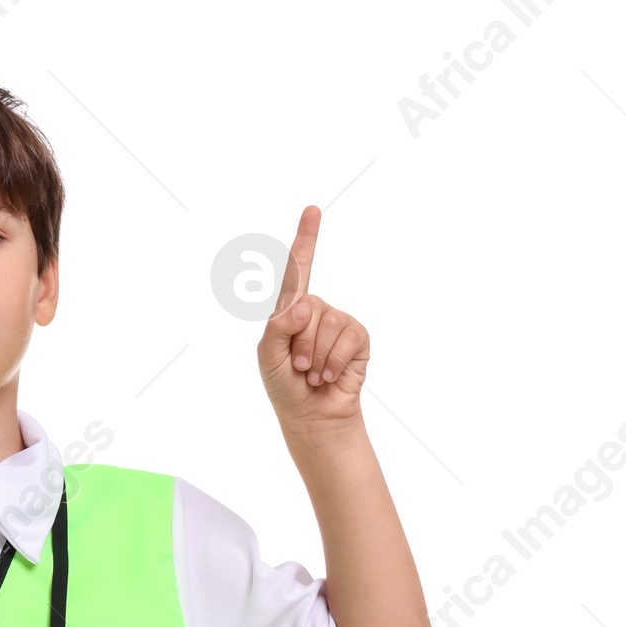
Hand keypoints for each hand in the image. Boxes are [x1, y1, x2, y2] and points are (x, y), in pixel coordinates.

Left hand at [258, 206, 369, 431]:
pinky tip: (330, 376)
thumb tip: (303, 305)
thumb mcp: (268, 357)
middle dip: (300, 343)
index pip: (298, 270)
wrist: (312, 416)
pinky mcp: (358, 338)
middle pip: (309, 306)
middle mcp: (317, 310)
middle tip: (299, 367)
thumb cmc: (285, 386)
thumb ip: (277, 328)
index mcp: (291, 310)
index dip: (306, 239)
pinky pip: (348, 338)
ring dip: (317, 357)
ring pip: (328, 323)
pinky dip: (335, 362)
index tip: (313, 209)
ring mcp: (339, 322)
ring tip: (313, 373)